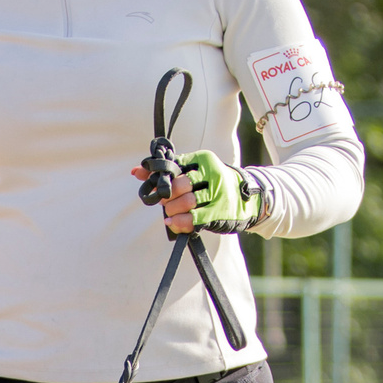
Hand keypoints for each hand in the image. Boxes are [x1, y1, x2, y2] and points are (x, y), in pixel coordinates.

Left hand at [130, 151, 250, 235]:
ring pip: (186, 202)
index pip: (175, 166)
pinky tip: (172, 222)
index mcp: (204, 160)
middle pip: (180, 185)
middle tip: (164, 201)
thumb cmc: (213, 184)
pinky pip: (194, 219)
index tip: (155, 187)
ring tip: (170, 212)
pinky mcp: (219, 212)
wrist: (247, 198)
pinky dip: (179, 222)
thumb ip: (167, 171)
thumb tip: (135, 171)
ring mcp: (217, 194)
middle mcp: (212, 175)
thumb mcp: (195, 171)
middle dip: (167, 196)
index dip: (160, 178)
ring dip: (172, 210)